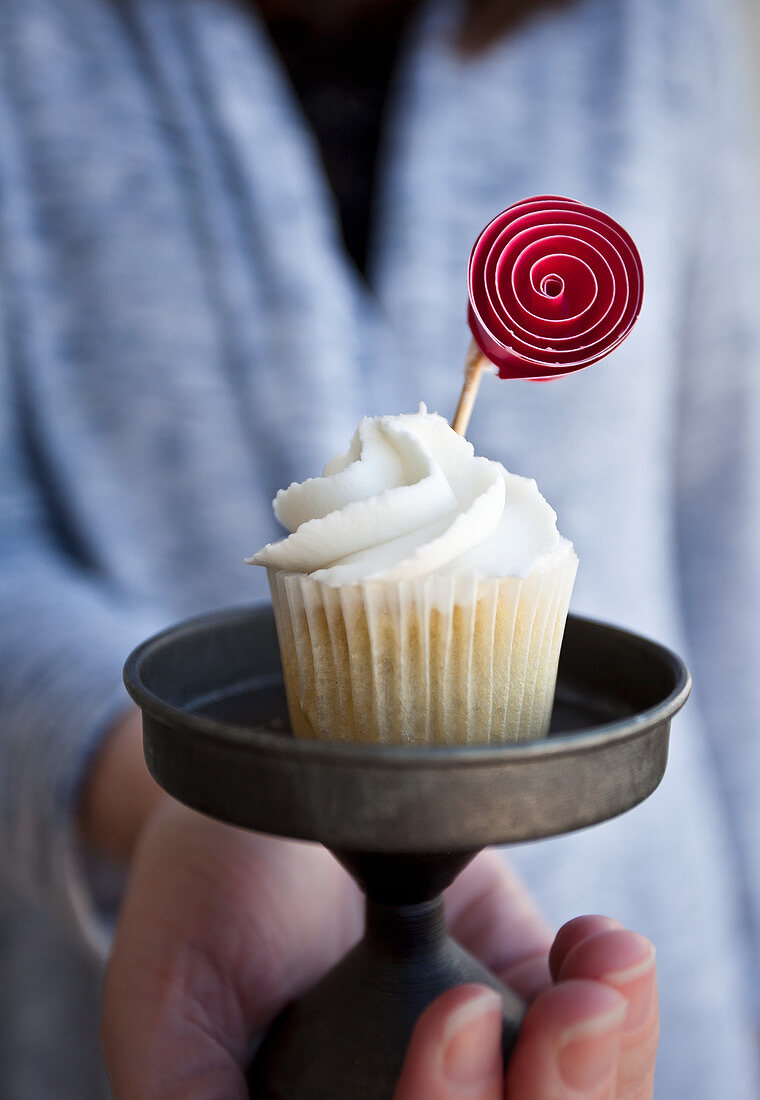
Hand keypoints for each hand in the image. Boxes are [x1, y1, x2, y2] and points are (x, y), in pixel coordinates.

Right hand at [102, 801, 656, 1098]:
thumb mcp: (164, 1012)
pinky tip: (602, 949)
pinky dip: (622, 1006)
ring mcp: (479, 1062)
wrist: (254, 789)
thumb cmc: (194, 900)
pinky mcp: (520, 990)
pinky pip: (600, 1035)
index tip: (453, 1019)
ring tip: (599, 984)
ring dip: (607, 1064)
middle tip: (571, 1012)